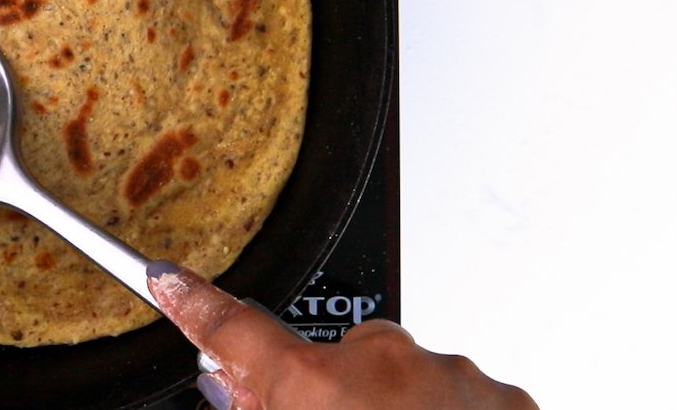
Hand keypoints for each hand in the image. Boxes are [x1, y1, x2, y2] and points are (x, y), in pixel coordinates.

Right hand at [146, 262, 537, 409]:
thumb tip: (241, 399)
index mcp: (315, 387)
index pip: (231, 329)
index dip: (193, 303)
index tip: (168, 279)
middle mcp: (383, 365)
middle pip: (333, 362)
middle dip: (332, 399)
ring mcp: (451, 378)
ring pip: (405, 381)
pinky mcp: (508, 399)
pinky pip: (461, 400)